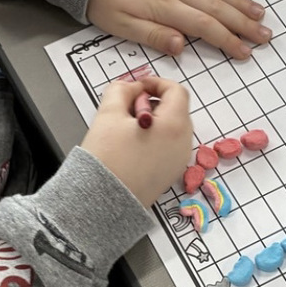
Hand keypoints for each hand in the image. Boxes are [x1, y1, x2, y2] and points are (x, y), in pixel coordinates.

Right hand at [79, 75, 191, 208]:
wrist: (102, 203)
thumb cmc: (107, 159)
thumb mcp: (109, 114)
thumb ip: (121, 90)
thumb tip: (131, 87)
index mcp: (174, 125)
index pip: (176, 91)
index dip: (155, 83)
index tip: (136, 87)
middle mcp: (183, 143)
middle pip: (175, 110)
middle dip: (152, 103)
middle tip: (127, 110)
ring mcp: (179, 161)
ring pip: (171, 129)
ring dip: (153, 121)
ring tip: (126, 130)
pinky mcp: (170, 175)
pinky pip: (168, 147)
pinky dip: (154, 139)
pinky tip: (131, 146)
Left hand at [86, 0, 271, 60]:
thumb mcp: (120, 25)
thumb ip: (152, 35)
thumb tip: (182, 46)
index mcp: (164, 6)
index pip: (204, 26)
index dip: (228, 40)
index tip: (245, 52)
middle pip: (217, 7)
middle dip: (244, 23)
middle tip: (265, 35)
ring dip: (240, 2)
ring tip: (260, 13)